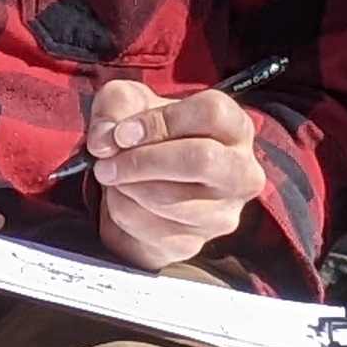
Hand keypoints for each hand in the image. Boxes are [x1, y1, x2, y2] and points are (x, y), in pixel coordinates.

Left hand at [84, 77, 268, 271]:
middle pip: (201, 159)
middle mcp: (241, 173)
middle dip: (142, 160)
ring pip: (169, 199)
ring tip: (114, 177)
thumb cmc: (148, 137)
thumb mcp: (130, 103)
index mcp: (235, 128)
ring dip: (126, 186)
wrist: (142, 189)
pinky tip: (122, 199)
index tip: (123, 132)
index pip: (212, 113)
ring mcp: (222, 214)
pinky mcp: (194, 244)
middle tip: (107, 162)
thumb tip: (105, 139)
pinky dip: (122, 210)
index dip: (160, 121)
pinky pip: (149, 227)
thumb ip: (117, 104)